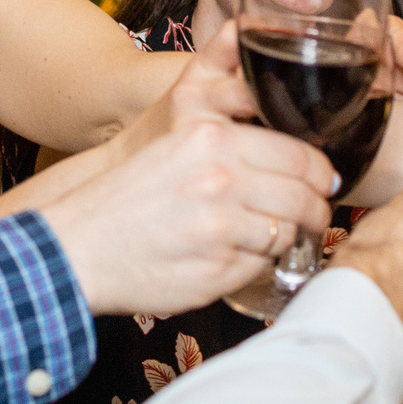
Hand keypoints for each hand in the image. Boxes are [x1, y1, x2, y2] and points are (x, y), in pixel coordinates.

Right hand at [42, 22, 336, 315]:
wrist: (78, 245)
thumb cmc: (128, 194)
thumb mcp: (176, 142)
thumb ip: (228, 132)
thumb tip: (289, 140)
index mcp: (211, 137)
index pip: (299, 154)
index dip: (321, 172)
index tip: (324, 180)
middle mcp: (220, 180)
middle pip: (303, 196)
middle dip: (316, 207)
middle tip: (315, 212)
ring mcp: (221, 229)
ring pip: (288, 234)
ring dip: (289, 238)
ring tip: (277, 236)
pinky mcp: (218, 271)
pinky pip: (264, 266)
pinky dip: (260, 263)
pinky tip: (240, 255)